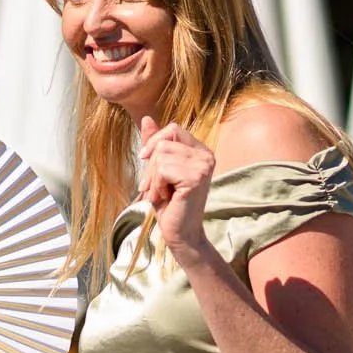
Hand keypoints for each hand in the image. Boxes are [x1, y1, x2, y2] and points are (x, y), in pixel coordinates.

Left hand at [137, 116, 215, 263]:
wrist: (180, 233)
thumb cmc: (169, 203)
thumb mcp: (158, 170)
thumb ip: (155, 145)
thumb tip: (147, 118)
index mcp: (200, 150)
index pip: (173, 128)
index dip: (154, 142)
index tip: (145, 159)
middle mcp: (206, 155)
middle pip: (163, 142)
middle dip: (151, 167)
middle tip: (155, 188)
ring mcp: (204, 165)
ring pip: (161, 155)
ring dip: (153, 178)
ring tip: (161, 193)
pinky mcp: (196, 177)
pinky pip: (163, 169)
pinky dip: (157, 184)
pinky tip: (166, 197)